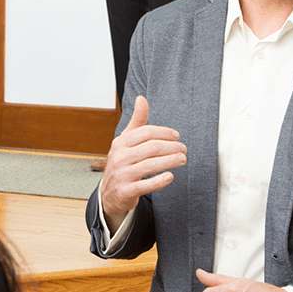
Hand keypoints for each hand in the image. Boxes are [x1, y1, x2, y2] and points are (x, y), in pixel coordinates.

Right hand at [100, 96, 185, 231]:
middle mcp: (120, 157)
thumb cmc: (123, 162)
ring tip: (182, 159)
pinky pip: (146, 185)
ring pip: (150, 165)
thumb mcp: (127, 141)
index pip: (146, 132)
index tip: (177, 136)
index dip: (164, 133)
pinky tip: (171, 176)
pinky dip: (160, 180)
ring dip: (170, 161)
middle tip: (184, 149)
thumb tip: (142, 98)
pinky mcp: (126, 191)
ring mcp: (122, 174)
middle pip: (151, 148)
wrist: (109, 193)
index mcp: (121, 142)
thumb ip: (137, 121)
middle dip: (171, 147)